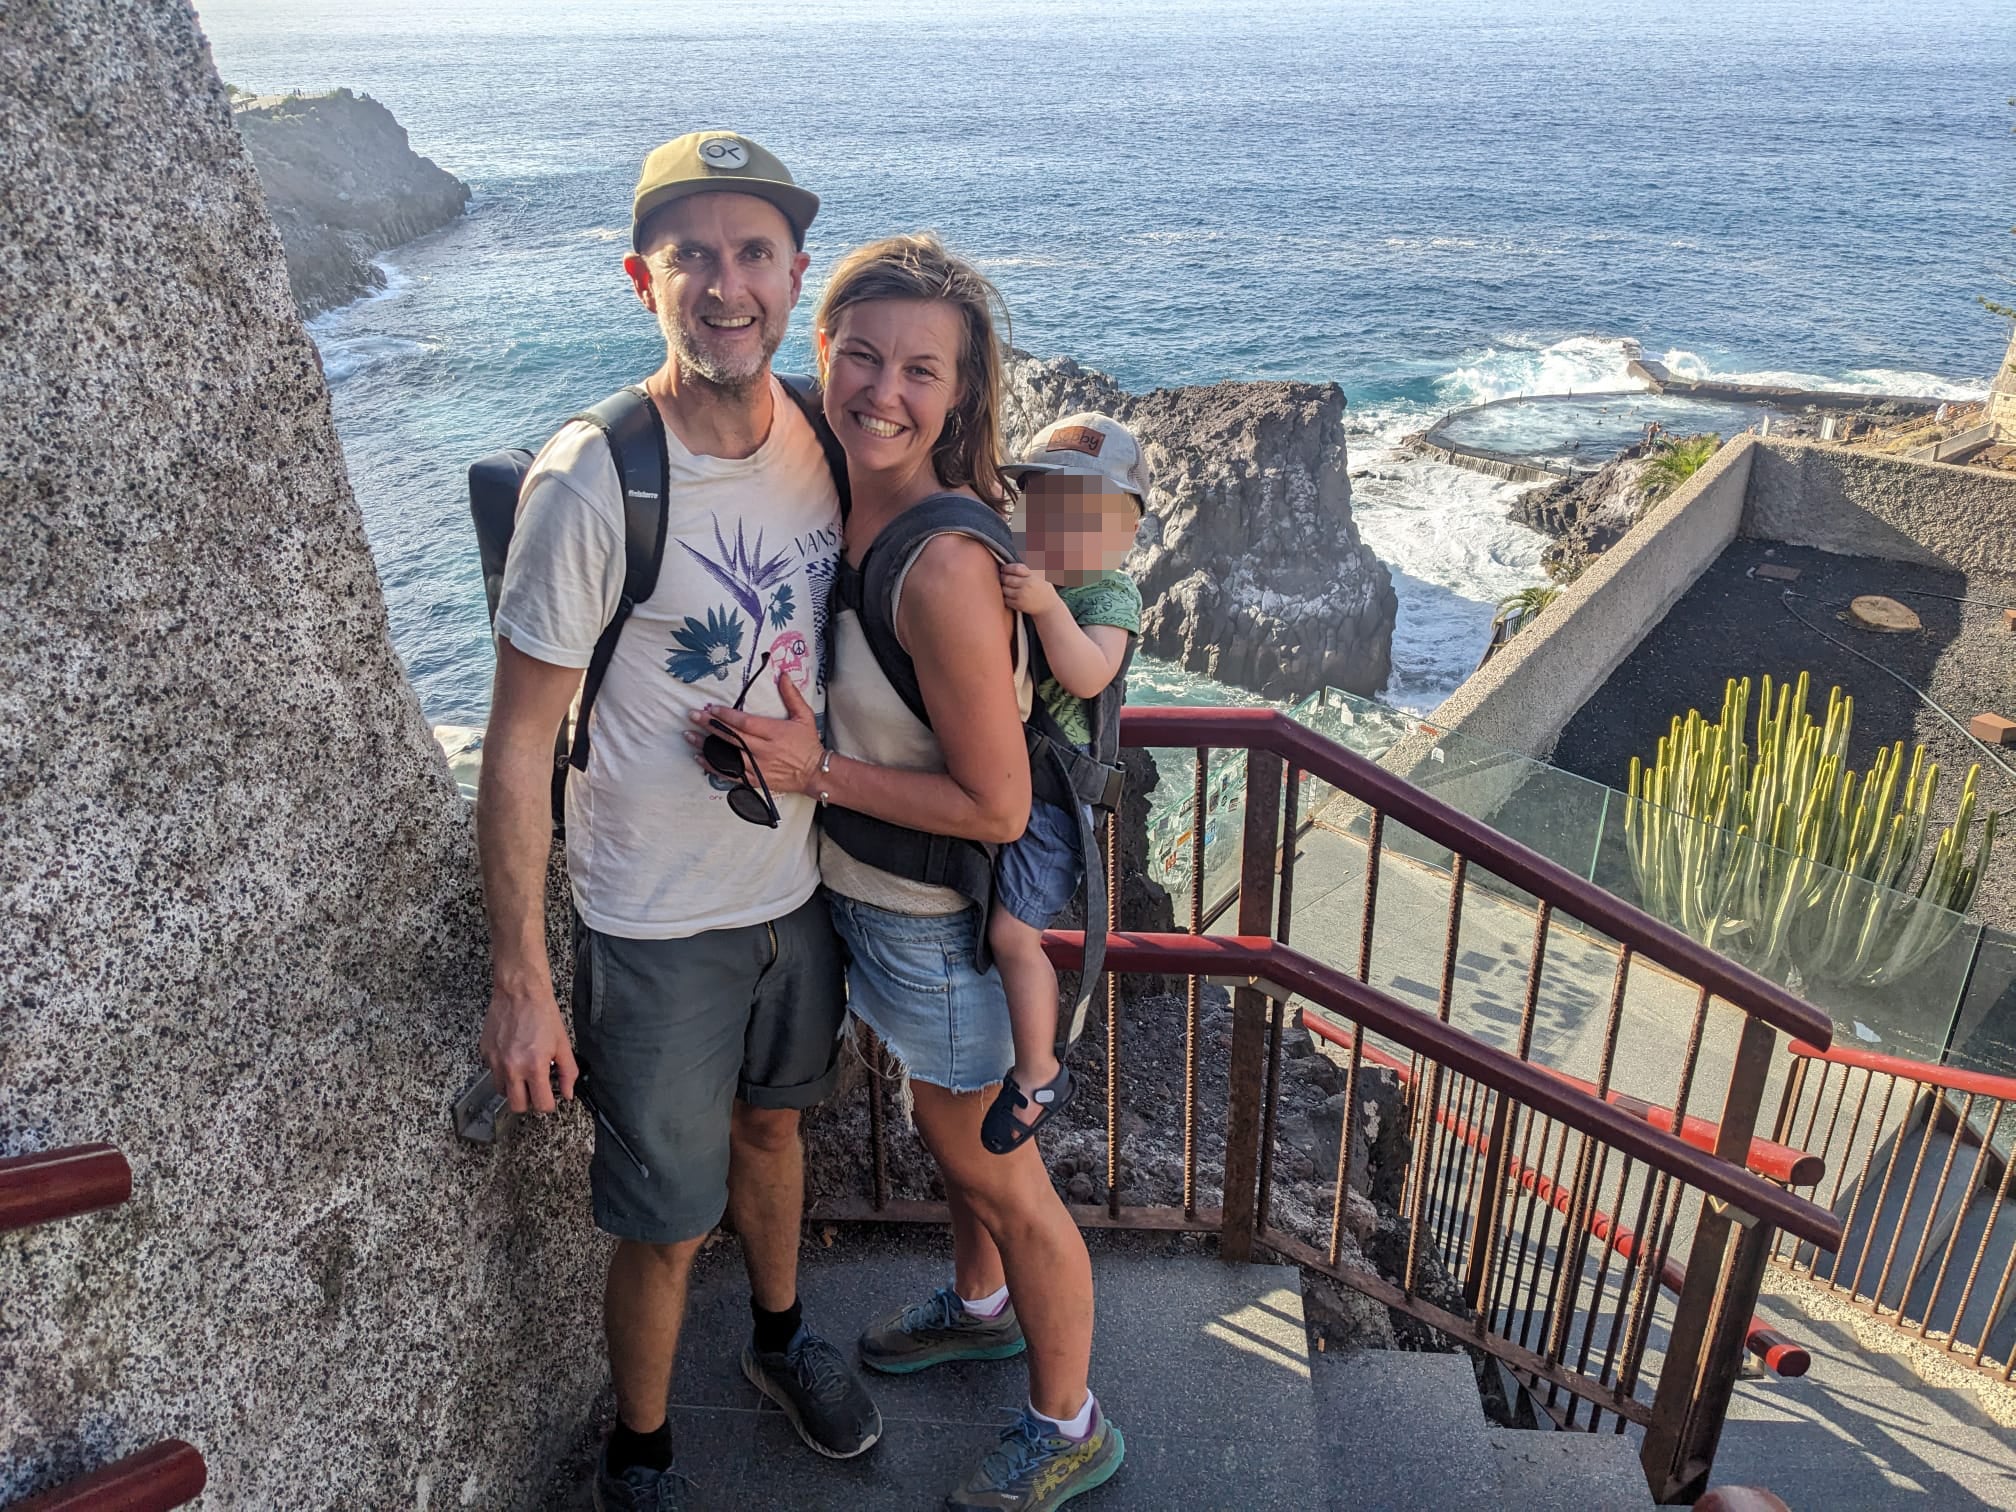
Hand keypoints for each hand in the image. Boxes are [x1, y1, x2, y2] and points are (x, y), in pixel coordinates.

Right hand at [480, 976, 578, 1114]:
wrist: (520, 992)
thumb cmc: (542, 1014)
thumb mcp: (563, 1044)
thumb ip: (568, 1072)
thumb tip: (568, 1093)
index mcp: (534, 1067)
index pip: (541, 1104)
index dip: (549, 1104)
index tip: (550, 1099)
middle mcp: (512, 1068)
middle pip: (517, 1106)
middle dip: (529, 1102)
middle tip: (536, 1089)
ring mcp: (495, 1061)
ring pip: (502, 1092)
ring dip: (514, 1088)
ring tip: (524, 1072)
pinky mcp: (485, 1053)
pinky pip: (492, 1073)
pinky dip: (502, 1071)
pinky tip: (513, 1056)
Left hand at [688, 670, 824, 795]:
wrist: (814, 773)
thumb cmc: (808, 743)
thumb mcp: (804, 716)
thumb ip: (792, 695)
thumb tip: (783, 675)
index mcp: (773, 733)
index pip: (744, 723)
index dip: (726, 715)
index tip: (711, 707)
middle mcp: (763, 750)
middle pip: (731, 736)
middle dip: (710, 725)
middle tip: (692, 716)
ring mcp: (757, 767)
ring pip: (726, 755)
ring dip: (706, 745)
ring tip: (689, 735)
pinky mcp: (754, 779)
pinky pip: (729, 773)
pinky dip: (713, 766)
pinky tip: (699, 757)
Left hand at [998, 561, 1058, 615]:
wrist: (1049, 606)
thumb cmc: (1044, 588)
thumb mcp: (1041, 574)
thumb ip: (1033, 563)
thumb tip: (1026, 550)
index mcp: (1033, 575)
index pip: (1016, 568)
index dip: (1007, 568)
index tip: (1004, 568)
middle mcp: (1027, 585)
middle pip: (1007, 579)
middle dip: (1003, 577)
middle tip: (1002, 577)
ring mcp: (1022, 595)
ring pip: (1004, 589)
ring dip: (1003, 587)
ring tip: (1006, 586)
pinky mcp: (1019, 605)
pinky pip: (1006, 599)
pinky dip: (1005, 597)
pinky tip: (1009, 595)